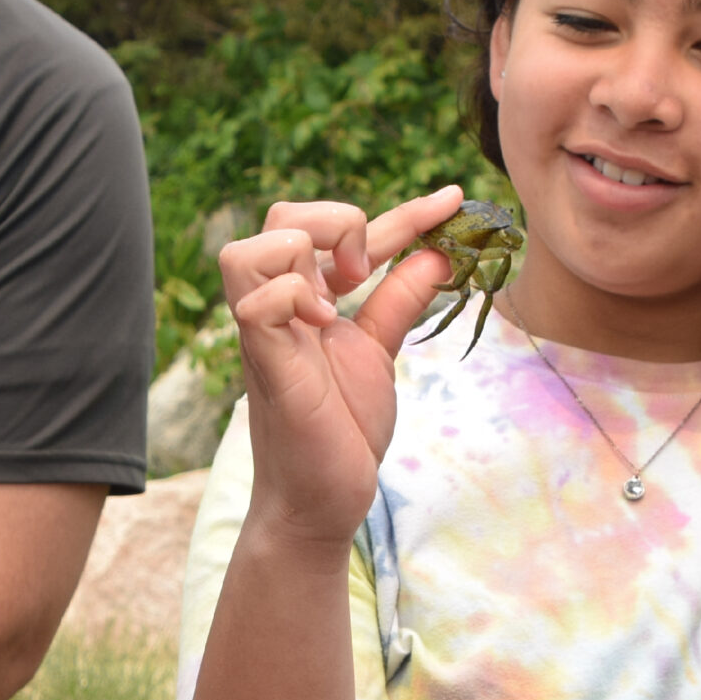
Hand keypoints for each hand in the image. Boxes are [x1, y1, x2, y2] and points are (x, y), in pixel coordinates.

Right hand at [221, 187, 465, 546]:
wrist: (322, 500)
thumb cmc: (340, 430)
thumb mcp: (379, 352)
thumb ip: (399, 301)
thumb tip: (438, 253)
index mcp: (306, 300)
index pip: (347, 233)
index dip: (406, 212)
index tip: (454, 199)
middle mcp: (279, 308)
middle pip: (280, 218)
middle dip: (334, 220)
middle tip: (368, 269)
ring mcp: (265, 334)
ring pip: (246, 251)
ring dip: (300, 253)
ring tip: (338, 291)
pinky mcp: (265, 363)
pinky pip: (255, 303)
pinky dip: (291, 297)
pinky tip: (322, 321)